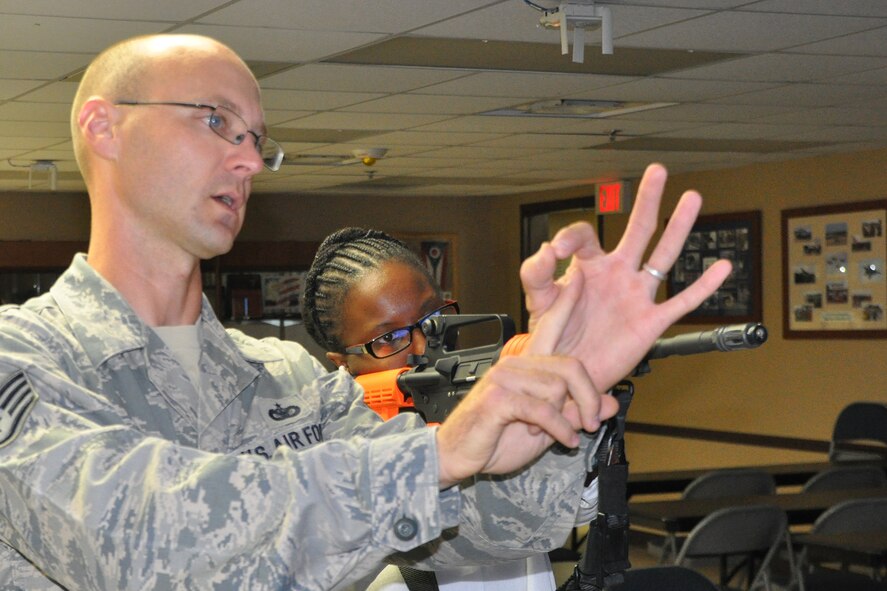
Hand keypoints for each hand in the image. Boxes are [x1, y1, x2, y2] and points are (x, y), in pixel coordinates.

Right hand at [435, 278, 616, 486]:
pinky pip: (543, 409)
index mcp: (526, 365)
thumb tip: (611, 402)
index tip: (578, 276)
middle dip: (588, 398)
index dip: (566, 301)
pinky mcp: (499, 397)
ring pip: (558, 388)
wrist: (459, 456)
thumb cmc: (496, 438)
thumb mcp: (549, 427)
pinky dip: (558, 429)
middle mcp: (515, 364)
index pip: (550, 325)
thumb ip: (577, 412)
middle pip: (570, 366)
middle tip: (590, 421)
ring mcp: (505, 378)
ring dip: (567, 419)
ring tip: (560, 434)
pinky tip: (561, 440)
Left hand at [520, 163, 731, 392]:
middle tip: (657, 171)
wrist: (566, 373)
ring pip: (662, 256)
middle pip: (637, 230)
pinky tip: (722, 266)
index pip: (584, 236)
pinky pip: (681, 301)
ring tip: (692, 199)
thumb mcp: (537, 301)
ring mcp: (635, 296)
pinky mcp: (650, 322)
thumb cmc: (552, 337)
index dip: (572, 236)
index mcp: (587, 267)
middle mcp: (616, 274)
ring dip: (678, 227)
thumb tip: (547, 249)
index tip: (559, 249)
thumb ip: (536, 273)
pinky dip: (702, 286)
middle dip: (647, 200)